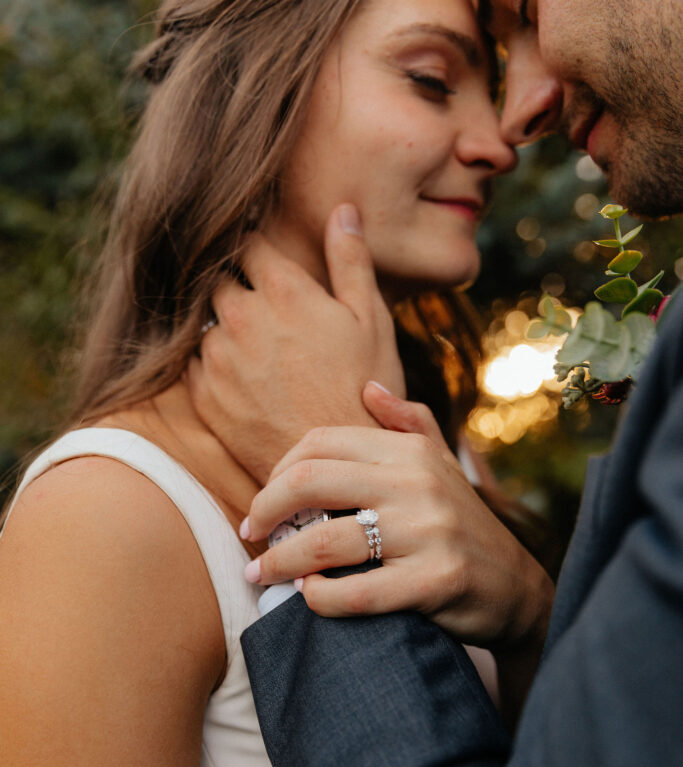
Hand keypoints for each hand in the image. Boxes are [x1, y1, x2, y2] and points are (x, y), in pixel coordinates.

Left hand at [186, 204, 404, 483]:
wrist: (335, 470)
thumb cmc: (364, 392)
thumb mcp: (371, 321)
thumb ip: (351, 260)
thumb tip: (343, 209)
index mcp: (285, 289)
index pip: (247, 243)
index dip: (254, 248)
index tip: (261, 259)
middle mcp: (242, 315)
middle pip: (218, 277)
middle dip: (234, 284)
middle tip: (261, 308)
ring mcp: (218, 356)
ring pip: (205, 321)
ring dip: (224, 326)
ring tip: (256, 352)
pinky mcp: (204, 394)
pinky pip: (193, 362)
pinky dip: (212, 363)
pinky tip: (242, 381)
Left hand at [242, 383, 553, 724]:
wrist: (516, 589)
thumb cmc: (463, 526)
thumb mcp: (442, 465)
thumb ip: (408, 423)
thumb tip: (368, 387)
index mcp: (410, 450)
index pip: (320, 444)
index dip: (276, 472)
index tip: (262, 503)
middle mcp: (417, 483)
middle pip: (309, 482)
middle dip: (264, 511)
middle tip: (250, 535)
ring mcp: (427, 532)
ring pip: (324, 542)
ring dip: (278, 562)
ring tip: (260, 575)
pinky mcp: (434, 581)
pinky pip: (354, 592)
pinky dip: (318, 599)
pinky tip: (308, 597)